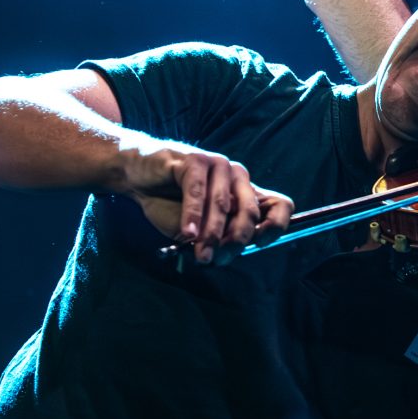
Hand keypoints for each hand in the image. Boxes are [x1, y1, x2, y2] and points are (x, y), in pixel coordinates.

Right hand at [118, 138, 292, 264]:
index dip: (277, 226)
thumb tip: (227, 255)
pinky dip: (193, 216)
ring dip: (212, 234)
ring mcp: (219, 165)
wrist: (137, 176)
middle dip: (237, 239)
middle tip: (219, 258)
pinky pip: (197, 191)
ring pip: (223, 204)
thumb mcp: (199, 228)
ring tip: (201, 255)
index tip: (259, 245)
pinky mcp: (195, 159)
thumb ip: (215, 238)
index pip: (280, 205)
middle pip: (252, 210)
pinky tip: (188, 234)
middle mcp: (238, 177)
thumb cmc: (170, 203)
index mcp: (246, 193)